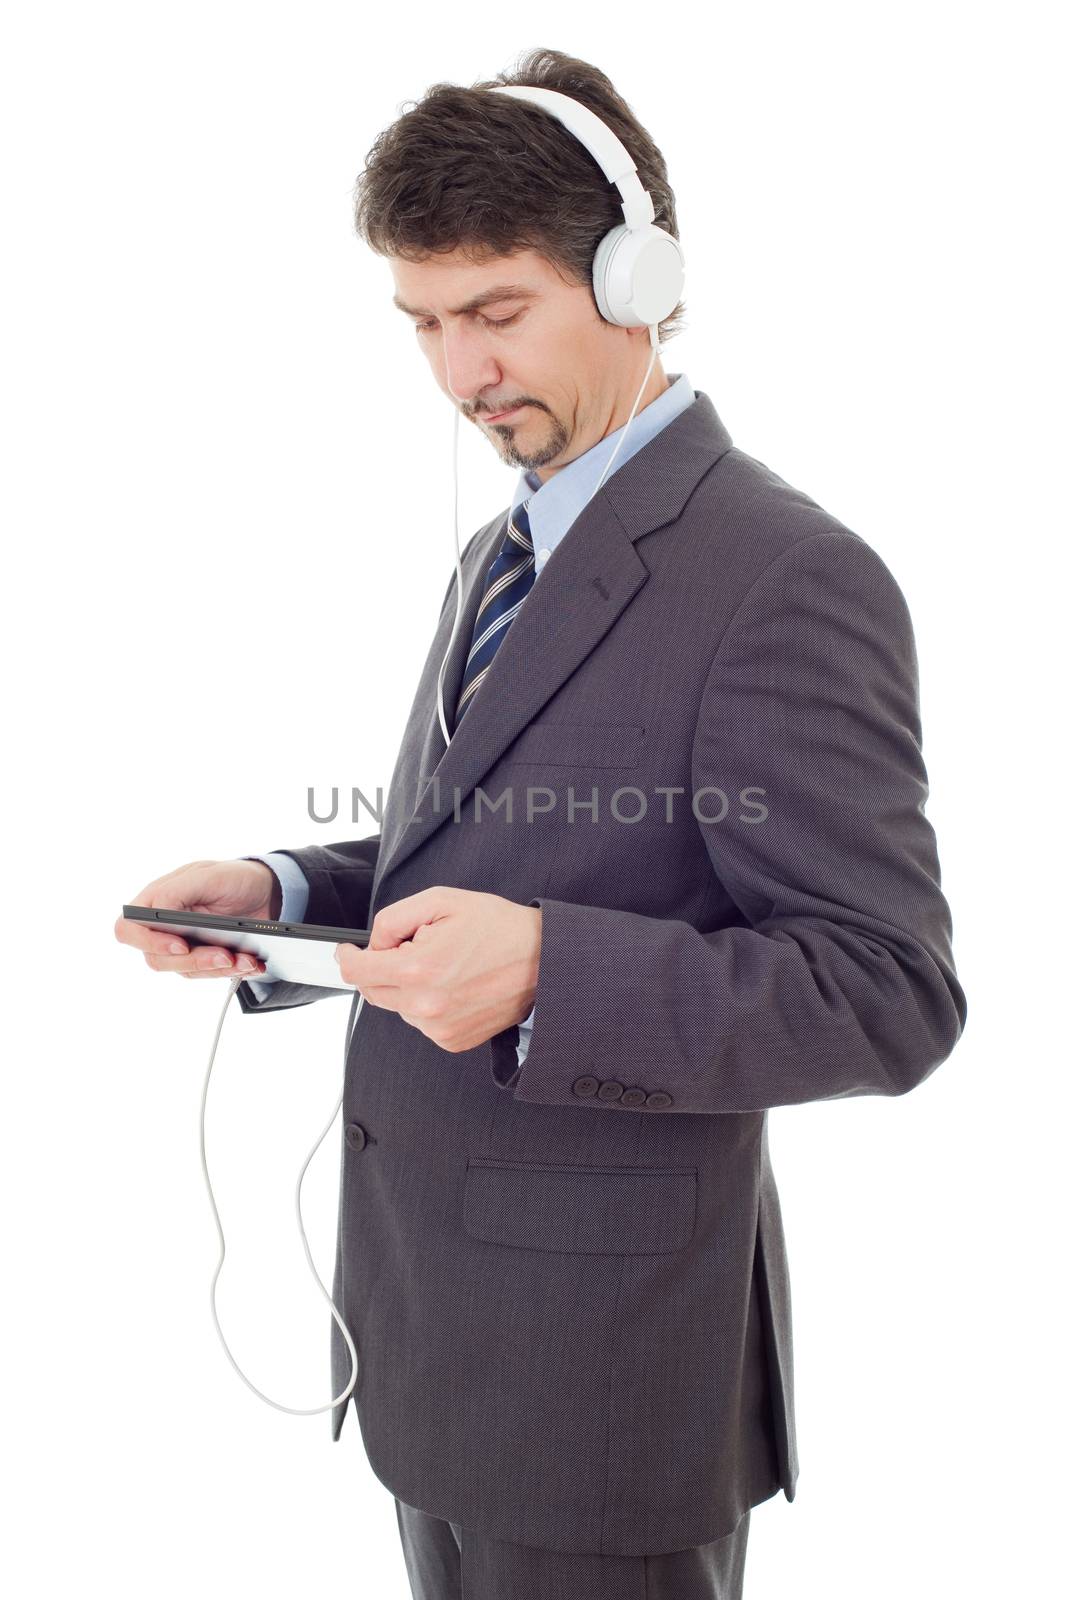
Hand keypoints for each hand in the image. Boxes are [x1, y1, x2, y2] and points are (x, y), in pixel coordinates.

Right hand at [114, 858, 278, 978]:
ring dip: (218, 969)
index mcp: (156, 900)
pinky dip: (233, 972)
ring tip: (247, 961)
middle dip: (195, 961)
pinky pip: (210, 974)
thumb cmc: (233, 878)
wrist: (268, 893)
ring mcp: (183, 945)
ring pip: (186, 971)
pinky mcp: (204, 959)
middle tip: (226, 956)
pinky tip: (252, 964)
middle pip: (158, 959)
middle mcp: (164, 927)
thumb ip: (178, 891)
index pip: (128, 929)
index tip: (181, 945)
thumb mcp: (209, 875)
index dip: (148, 942)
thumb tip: (158, 911)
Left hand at [335, 886, 540, 1052]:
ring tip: (445, 966)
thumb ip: (394, 919)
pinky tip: (454, 986)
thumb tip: (374, 943)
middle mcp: (424, 1005)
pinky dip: (427, 1003)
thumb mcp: (441, 901)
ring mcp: (438, 1028)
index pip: (357, 972)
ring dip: (408, 986)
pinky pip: (421, 1022)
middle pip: (373, 991)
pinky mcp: (452, 1040)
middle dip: (383, 967)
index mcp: (417, 969)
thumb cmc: (498, 929)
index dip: (347, 957)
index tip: (348, 951)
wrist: (543, 960)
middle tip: (416, 946)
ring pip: (398, 1006)